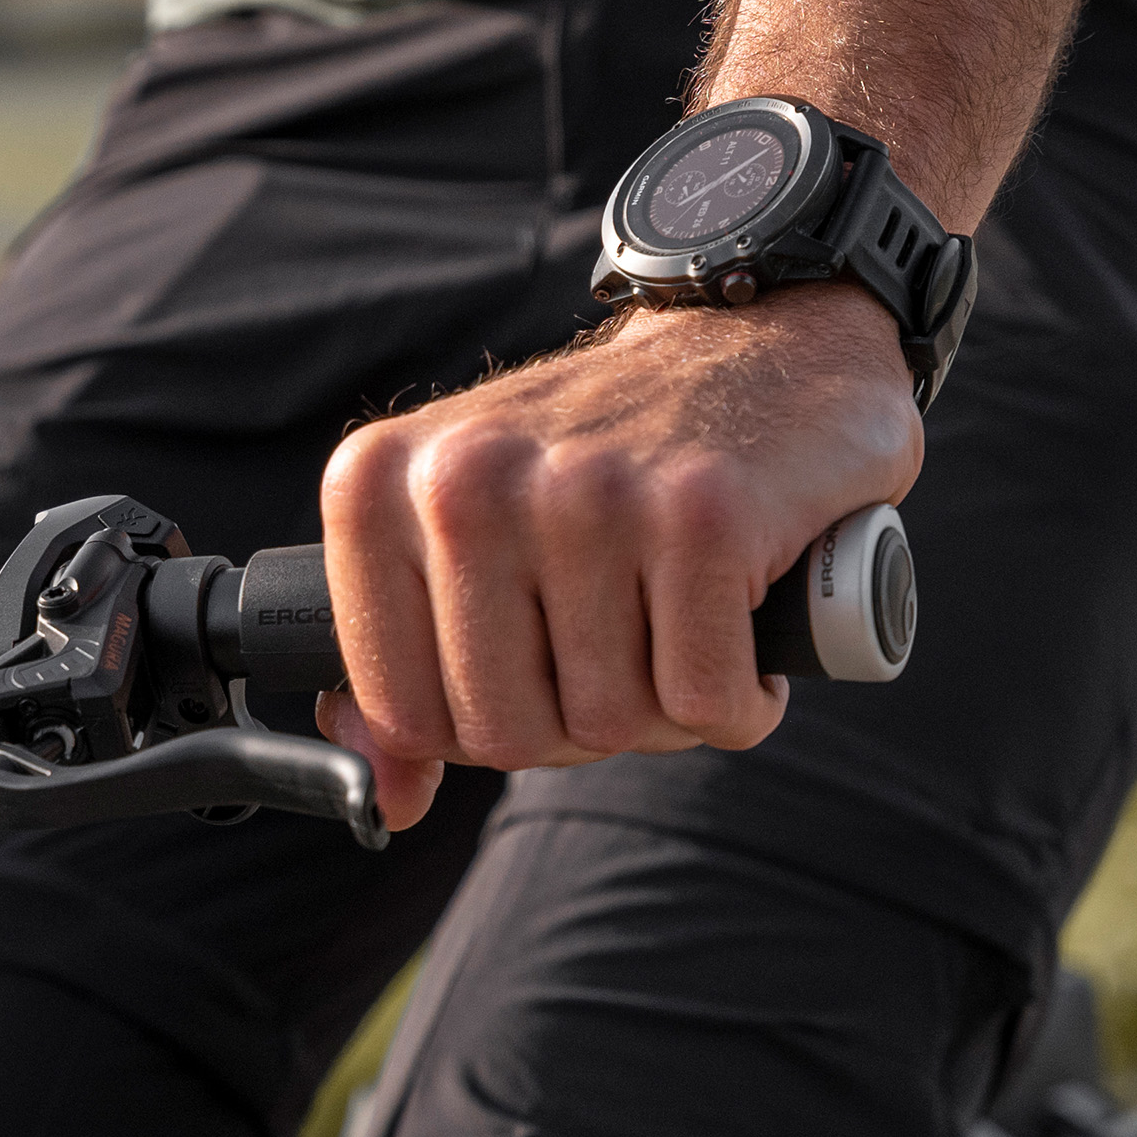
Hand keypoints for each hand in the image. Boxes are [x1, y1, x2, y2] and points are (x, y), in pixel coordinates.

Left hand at [314, 284, 921, 826]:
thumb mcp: (467, 535)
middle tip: (623, 650)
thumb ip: (404, 665)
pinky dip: (741, 701)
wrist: (758, 340)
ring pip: (611, 725)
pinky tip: (743, 632)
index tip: (531, 672)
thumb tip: (385, 796)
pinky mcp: (702, 514)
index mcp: (378, 484)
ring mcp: (584, 493)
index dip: (478, 727)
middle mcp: (465, 479)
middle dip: (579, 728)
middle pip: (504, 732)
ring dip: (667, 712)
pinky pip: (707, 702)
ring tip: (682, 624)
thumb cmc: (603, 461)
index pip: (403, 709)